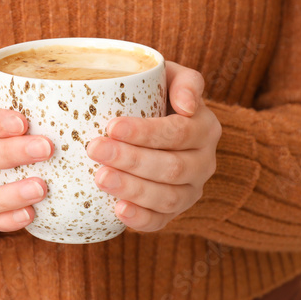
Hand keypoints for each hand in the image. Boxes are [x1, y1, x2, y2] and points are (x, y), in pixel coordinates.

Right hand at [0, 65, 53, 231]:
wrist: (12, 132)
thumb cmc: (15, 102)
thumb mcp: (10, 85)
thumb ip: (10, 77)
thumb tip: (13, 73)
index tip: (22, 122)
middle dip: (8, 153)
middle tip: (46, 149)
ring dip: (5, 194)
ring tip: (41, 189)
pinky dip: (5, 220)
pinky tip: (32, 214)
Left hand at [85, 61, 220, 231]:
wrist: (155, 124)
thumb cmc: (156, 95)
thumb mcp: (170, 77)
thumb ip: (184, 81)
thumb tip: (187, 105)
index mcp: (205, 128)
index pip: (179, 133)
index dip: (146, 133)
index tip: (112, 126)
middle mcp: (204, 162)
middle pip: (172, 167)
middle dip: (131, 160)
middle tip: (94, 149)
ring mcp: (190, 191)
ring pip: (168, 198)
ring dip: (132, 189)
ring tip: (99, 178)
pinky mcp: (174, 212)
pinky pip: (160, 222)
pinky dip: (140, 219)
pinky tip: (117, 210)